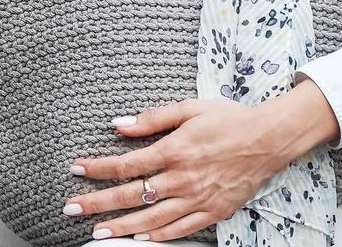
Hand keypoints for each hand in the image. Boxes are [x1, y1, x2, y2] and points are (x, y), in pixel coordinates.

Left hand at [63, 100, 290, 240]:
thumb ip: (152, 118)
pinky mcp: (213, 211)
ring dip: (122, 226)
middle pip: (131, 195)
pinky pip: (181, 229)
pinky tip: (141, 239)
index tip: (77, 169)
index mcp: (174, 150)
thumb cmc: (229, 119)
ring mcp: (198, 199)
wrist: (270, 139)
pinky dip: (159, 236)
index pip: (126, 164)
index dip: (98, 168)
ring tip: (98, 232)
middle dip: (98, 203)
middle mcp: (182, 179)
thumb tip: (119, 125)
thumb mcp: (189, 108)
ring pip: (152, 219)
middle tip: (72, 209)